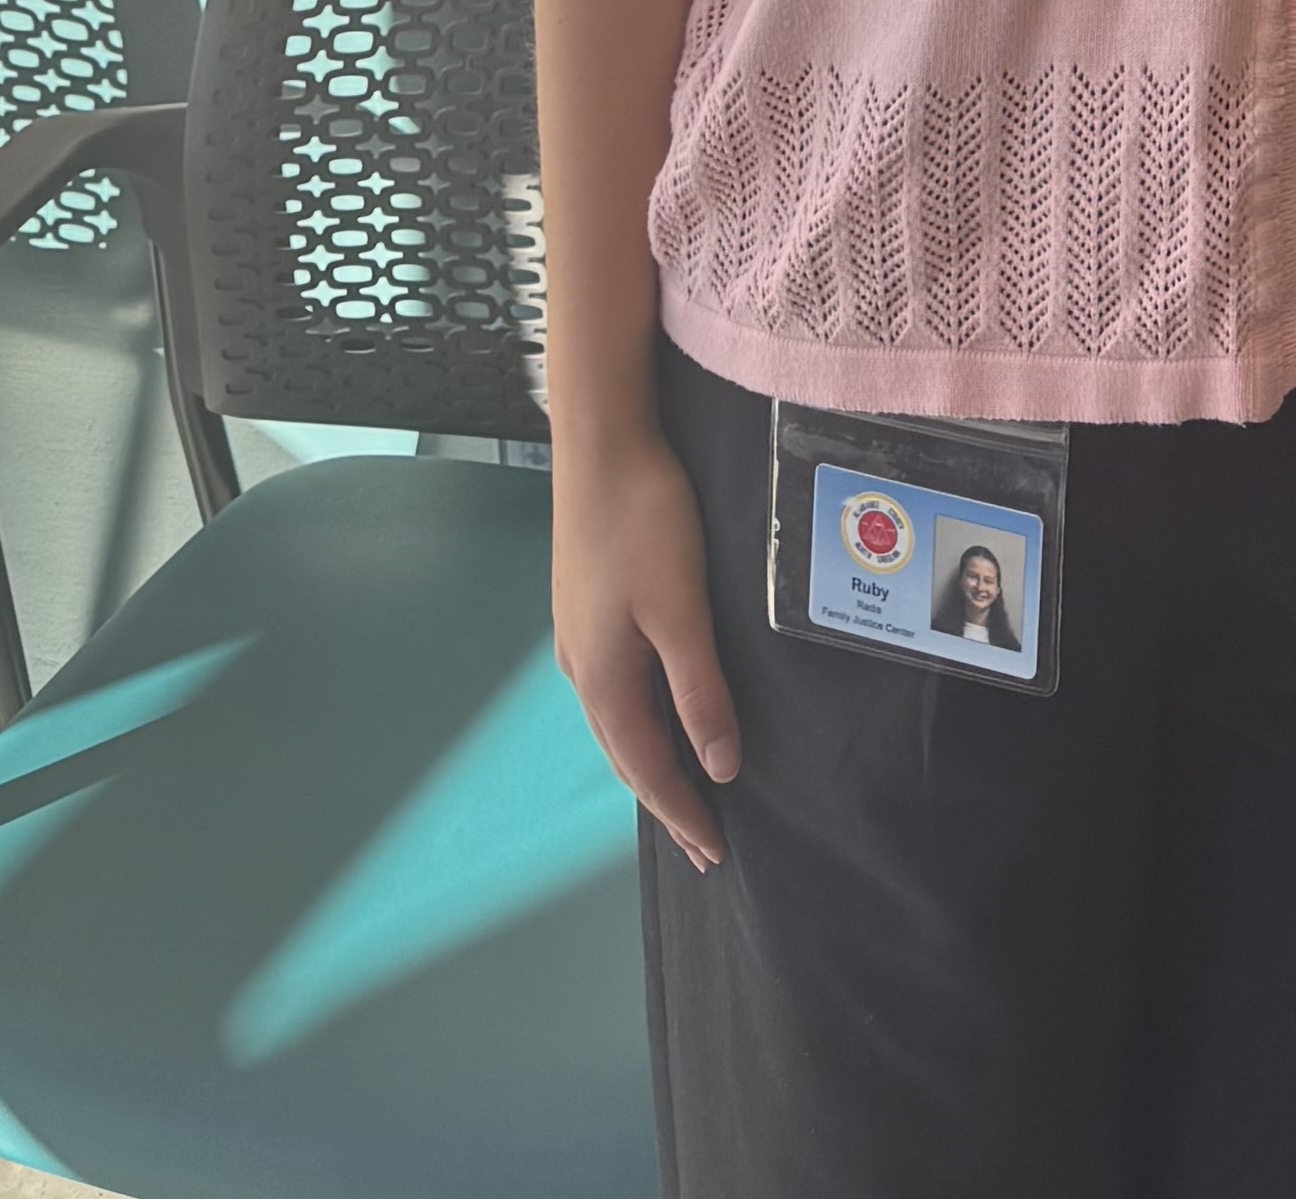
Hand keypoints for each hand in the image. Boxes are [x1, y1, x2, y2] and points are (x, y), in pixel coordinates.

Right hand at [552, 419, 743, 872]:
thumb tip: (718, 767)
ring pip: (616, 722)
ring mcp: (577, 636)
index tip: (716, 854)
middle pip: (625, 755)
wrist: (599, 441)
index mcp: (603, 678)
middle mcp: (580, 667)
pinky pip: (612, 689)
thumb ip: (700, 690)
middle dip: (665, 800)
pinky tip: (653, 712)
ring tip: (681, 790)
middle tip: (703, 841)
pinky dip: (636, 721)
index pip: (648, 769)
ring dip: (649, 762)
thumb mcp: (681, 610)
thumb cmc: (644, 519)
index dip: (683, 813)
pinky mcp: (584, 608)